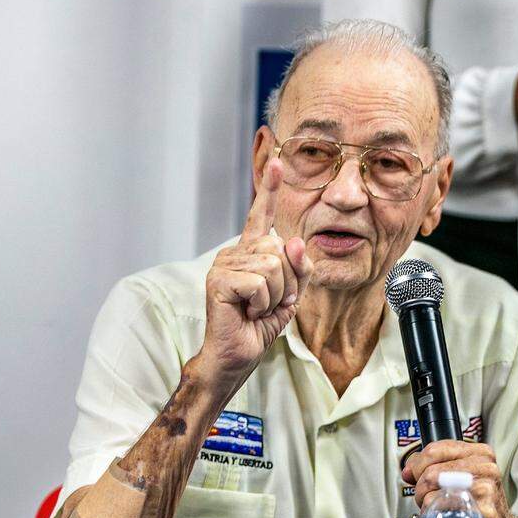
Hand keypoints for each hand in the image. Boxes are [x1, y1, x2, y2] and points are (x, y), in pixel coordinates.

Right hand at [199, 158, 312, 383]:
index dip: (269, 190)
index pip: (262, 216)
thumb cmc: (259, 325)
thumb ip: (299, 268)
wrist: (238, 355)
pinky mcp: (218, 280)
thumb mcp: (290, 295)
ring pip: (272, 267)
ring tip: (256, 308)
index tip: (277, 161)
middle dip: (286, 283)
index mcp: (250, 252)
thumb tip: (293, 241)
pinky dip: (262, 303)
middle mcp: (234, 252)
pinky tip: (246, 312)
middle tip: (268, 304)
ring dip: (275, 296)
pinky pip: (260, 283)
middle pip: (279, 249)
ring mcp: (223, 264)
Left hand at [402, 440, 517, 517]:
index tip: (414, 476)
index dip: (417, 465)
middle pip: (430, 471)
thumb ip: (435, 468)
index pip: (435, 449)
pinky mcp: (484, 511)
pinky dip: (434, 517)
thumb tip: (408, 470)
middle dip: (419, 489)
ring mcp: (486, 489)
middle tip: (425, 499)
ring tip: (436, 511)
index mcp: (481, 454)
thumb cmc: (481, 509)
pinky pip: (441, 509)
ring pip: (433, 489)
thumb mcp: (462, 479)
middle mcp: (486, 468)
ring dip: (425, 504)